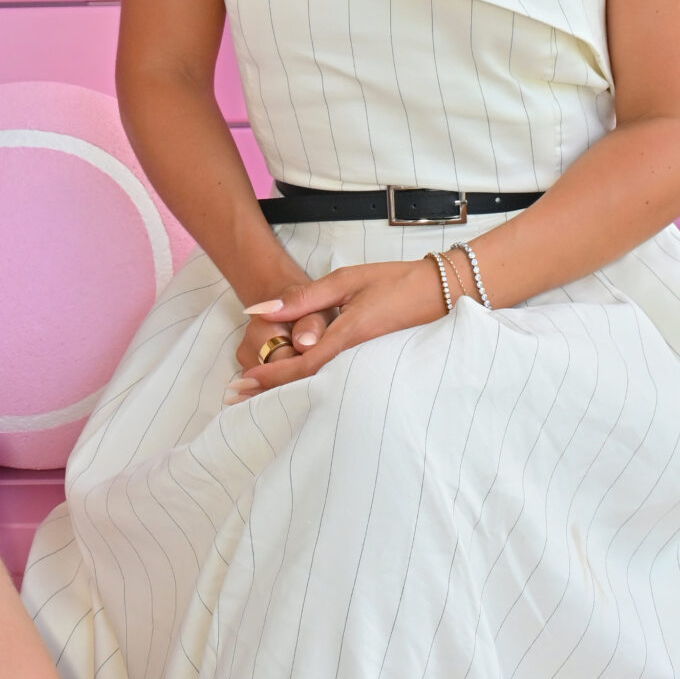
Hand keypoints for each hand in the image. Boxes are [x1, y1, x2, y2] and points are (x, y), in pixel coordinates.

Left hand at [226, 258, 449, 401]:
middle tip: (234, 397)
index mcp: (349, 337)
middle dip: (269, 391)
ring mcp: (367, 367)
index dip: (270, 376)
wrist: (444, 291)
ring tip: (254, 395)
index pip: (302, 366)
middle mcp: (357, 359)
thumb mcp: (346, 281)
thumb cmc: (396, 281)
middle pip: (306, 384)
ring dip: (285, 390)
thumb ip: (304, 298)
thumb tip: (260, 309)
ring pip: (319, 386)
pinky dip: (308, 384)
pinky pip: (335, 380)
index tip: (241, 382)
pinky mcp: (373, 368)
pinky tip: (294, 385)